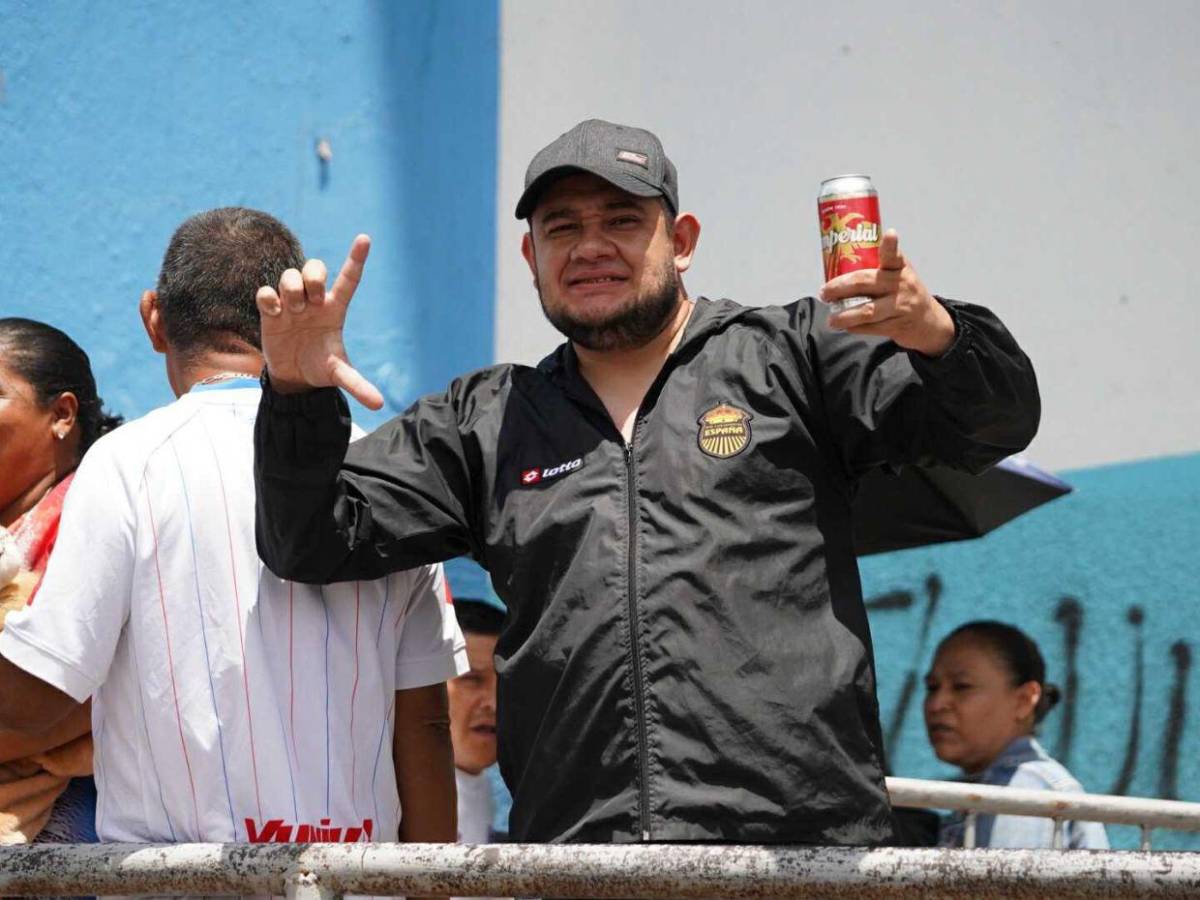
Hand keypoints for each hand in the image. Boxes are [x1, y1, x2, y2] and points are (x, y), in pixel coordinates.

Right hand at [256, 234, 384, 409]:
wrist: (294, 377)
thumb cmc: (320, 368)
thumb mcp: (338, 376)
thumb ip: (357, 385)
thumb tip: (379, 404)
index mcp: (335, 309)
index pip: (349, 279)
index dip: (356, 258)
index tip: (365, 238)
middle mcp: (314, 301)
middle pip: (315, 268)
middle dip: (313, 276)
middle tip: (313, 299)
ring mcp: (291, 304)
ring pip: (290, 275)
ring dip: (292, 289)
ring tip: (293, 311)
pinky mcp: (271, 311)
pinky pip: (266, 291)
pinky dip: (269, 298)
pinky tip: (274, 313)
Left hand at [820, 229, 955, 356]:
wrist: (928, 321)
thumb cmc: (904, 292)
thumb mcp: (898, 274)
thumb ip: (878, 267)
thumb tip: (838, 262)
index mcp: (900, 268)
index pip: (894, 255)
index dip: (891, 245)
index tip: (890, 234)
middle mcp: (901, 284)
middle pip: (866, 283)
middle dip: (840, 287)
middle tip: (824, 292)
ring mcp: (900, 306)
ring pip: (868, 310)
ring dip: (845, 315)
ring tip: (831, 319)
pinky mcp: (897, 325)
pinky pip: (871, 327)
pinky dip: (855, 327)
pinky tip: (845, 326)